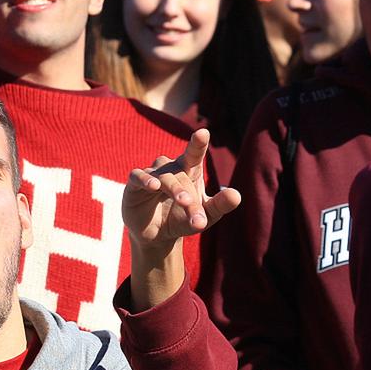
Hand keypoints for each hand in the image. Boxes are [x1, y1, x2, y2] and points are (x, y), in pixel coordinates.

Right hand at [123, 129, 240, 251]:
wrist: (156, 237)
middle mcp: (170, 168)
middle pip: (182, 177)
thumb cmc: (182, 220)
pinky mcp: (134, 185)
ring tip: (185, 203)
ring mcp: (151, 174)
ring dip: (174, 189)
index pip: (194, 153)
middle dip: (190, 197)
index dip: (197, 144)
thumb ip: (220, 205)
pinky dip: (145, 180)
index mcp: (189, 170)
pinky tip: (153, 186)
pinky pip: (138, 176)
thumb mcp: (205, 216)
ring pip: (164, 177)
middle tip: (198, 218)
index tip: (203, 133)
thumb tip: (236, 195)